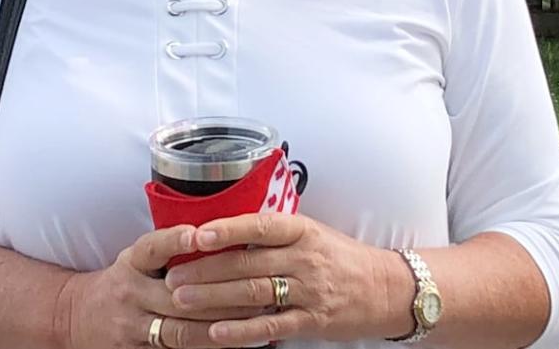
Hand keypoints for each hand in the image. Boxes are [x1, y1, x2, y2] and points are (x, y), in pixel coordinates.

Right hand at [59, 225, 264, 348]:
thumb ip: (168, 250)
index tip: (198, 234)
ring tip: (254, 319)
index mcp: (132, 263)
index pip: (152, 248)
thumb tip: (219, 236)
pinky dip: (206, 348)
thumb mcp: (136, 259)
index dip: (174, 241)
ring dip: (221, 326)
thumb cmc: (123, 282)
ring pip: (181, 331)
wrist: (78, 317)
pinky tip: (231, 344)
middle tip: (255, 286)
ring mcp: (133, 327)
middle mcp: (130, 293)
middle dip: (219, 293)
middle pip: (177, 296)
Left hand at [162, 213, 412, 347]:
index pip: (260, 225)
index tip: (197, 234)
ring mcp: (309, 291)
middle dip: (205, 270)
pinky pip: (270, 327)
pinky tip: (215, 333)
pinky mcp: (312, 321)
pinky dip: (240, 331)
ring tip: (181, 299)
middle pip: (247, 263)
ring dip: (213, 298)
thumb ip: (274, 232)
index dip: (227, 229)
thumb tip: (226, 227)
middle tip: (171, 275)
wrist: (386, 289)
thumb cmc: (342, 258)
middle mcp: (304, 258)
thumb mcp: (312, 233)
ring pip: (252, 294)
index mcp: (302, 230)